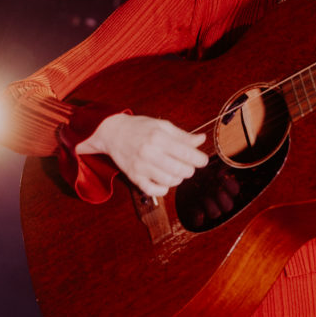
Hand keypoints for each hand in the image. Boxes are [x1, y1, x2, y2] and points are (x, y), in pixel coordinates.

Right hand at [76, 113, 207, 196]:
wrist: (113, 132)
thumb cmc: (140, 128)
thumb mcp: (162, 126)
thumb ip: (183, 135)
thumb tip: (202, 139)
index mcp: (158, 137)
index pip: (187, 153)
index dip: (199, 159)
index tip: (202, 160)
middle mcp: (149, 152)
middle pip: (180, 170)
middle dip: (190, 170)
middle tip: (189, 166)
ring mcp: (141, 166)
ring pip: (169, 181)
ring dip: (178, 179)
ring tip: (177, 172)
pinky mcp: (134, 177)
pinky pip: (153, 190)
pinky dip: (164, 189)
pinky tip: (165, 181)